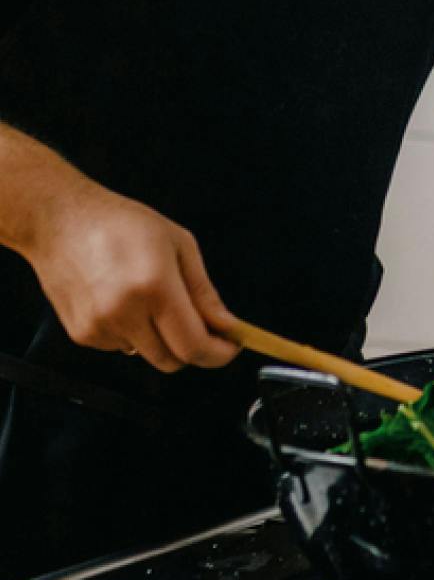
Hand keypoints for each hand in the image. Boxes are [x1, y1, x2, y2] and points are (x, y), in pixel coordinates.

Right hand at [24, 181, 240, 373]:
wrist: (58, 219)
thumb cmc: (118, 223)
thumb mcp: (178, 244)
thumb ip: (204, 291)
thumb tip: (226, 325)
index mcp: (154, 286)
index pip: (194, 346)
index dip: (219, 353)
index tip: (230, 346)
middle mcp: (124, 312)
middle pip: (173, 360)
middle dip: (194, 349)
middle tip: (202, 327)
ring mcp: (99, 326)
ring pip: (148, 354)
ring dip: (160, 338)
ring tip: (151, 299)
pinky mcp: (82, 334)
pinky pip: (122, 347)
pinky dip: (133, 333)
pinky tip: (124, 301)